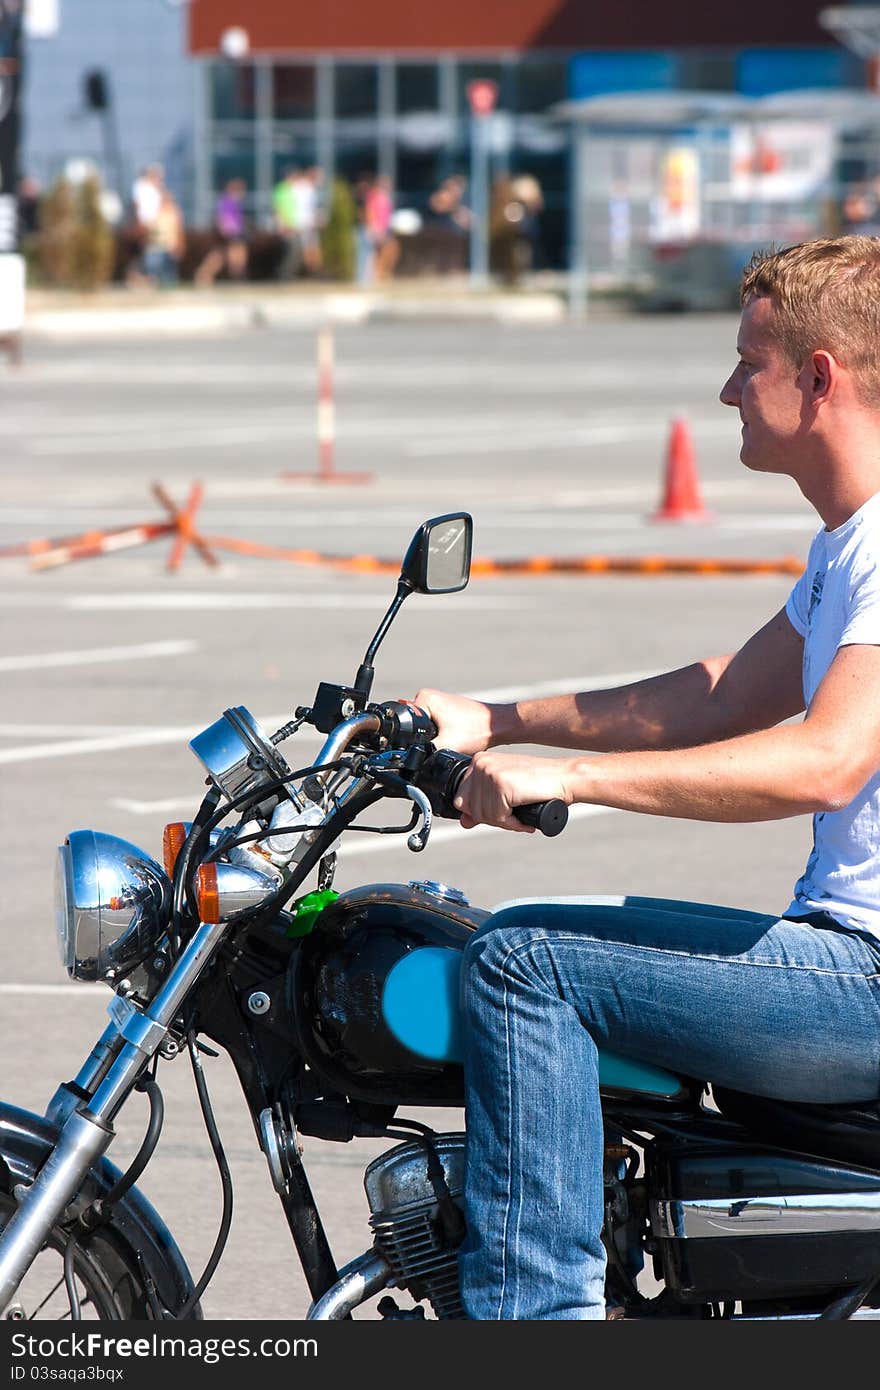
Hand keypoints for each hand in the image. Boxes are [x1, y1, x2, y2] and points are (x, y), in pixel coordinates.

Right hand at [409, 688, 495, 755]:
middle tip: (445, 741)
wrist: (498, 725)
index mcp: (424, 698)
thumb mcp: (445, 745)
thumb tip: (411, 761)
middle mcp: (427, 696)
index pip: (408, 724)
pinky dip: (440, 733)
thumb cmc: (477, 729)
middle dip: (425, 738)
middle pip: (414, 726)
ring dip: (433, 736)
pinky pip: (433, 724)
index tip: (434, 744)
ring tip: (451, 738)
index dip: (415, 740)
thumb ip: (424, 752)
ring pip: (424, 727)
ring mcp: (436, 701)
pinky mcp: (445, 708)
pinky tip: (453, 736)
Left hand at [454, 751, 572, 832]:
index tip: (503, 811)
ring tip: (521, 818)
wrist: (565, 778)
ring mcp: (490, 772)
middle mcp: (480, 764)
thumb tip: (464, 822)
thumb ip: (482, 804)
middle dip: (492, 819)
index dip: (482, 813)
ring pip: (483, 815)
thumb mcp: (504, 792)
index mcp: (478, 761)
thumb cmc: (538, 785)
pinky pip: (499, 818)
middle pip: (470, 809)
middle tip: (513, 817)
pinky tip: (525, 820)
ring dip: (504, 823)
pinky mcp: (502, 785)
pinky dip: (513, 825)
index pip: (462, 799)